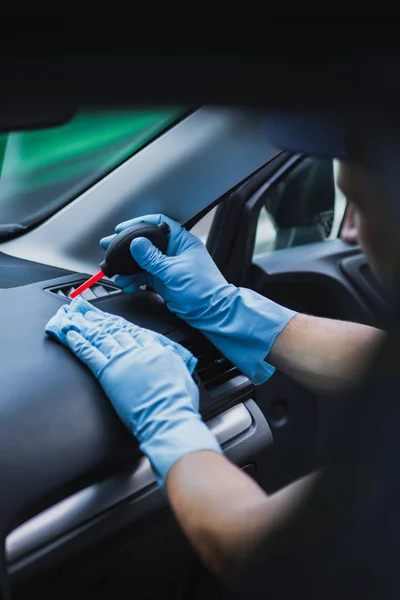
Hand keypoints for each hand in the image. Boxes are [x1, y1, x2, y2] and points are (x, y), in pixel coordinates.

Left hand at [45, 302, 220, 485]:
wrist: (167, 414)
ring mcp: (122, 359)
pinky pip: (89, 352)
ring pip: (100, 337)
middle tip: (88, 313)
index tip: (112, 321)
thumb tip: (174, 361)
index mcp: (157, 351)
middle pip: (115, 331)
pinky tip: (70, 335)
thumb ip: (176, 365)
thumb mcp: (185, 378)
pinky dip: (77, 342)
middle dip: (100, 321)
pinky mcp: (108, 372)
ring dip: (85, 327)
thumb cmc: (178, 403)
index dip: (121, 326)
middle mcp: (138, 351)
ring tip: (75, 319)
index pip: (136, 333)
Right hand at [100, 214, 296, 383]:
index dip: (138, 223)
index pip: (157, 223)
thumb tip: (136, 243)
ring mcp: (167, 266)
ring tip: (114, 271)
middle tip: (108, 246)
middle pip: (145, 242)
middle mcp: (173, 251)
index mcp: (181, 241)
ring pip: (141, 261)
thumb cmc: (203, 289)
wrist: (212, 313)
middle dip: (126, 246)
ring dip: (127, 266)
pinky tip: (127, 283)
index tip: (122, 228)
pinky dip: (133, 279)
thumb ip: (153, 258)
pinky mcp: (163, 280)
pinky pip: (143, 276)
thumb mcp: (174, 271)